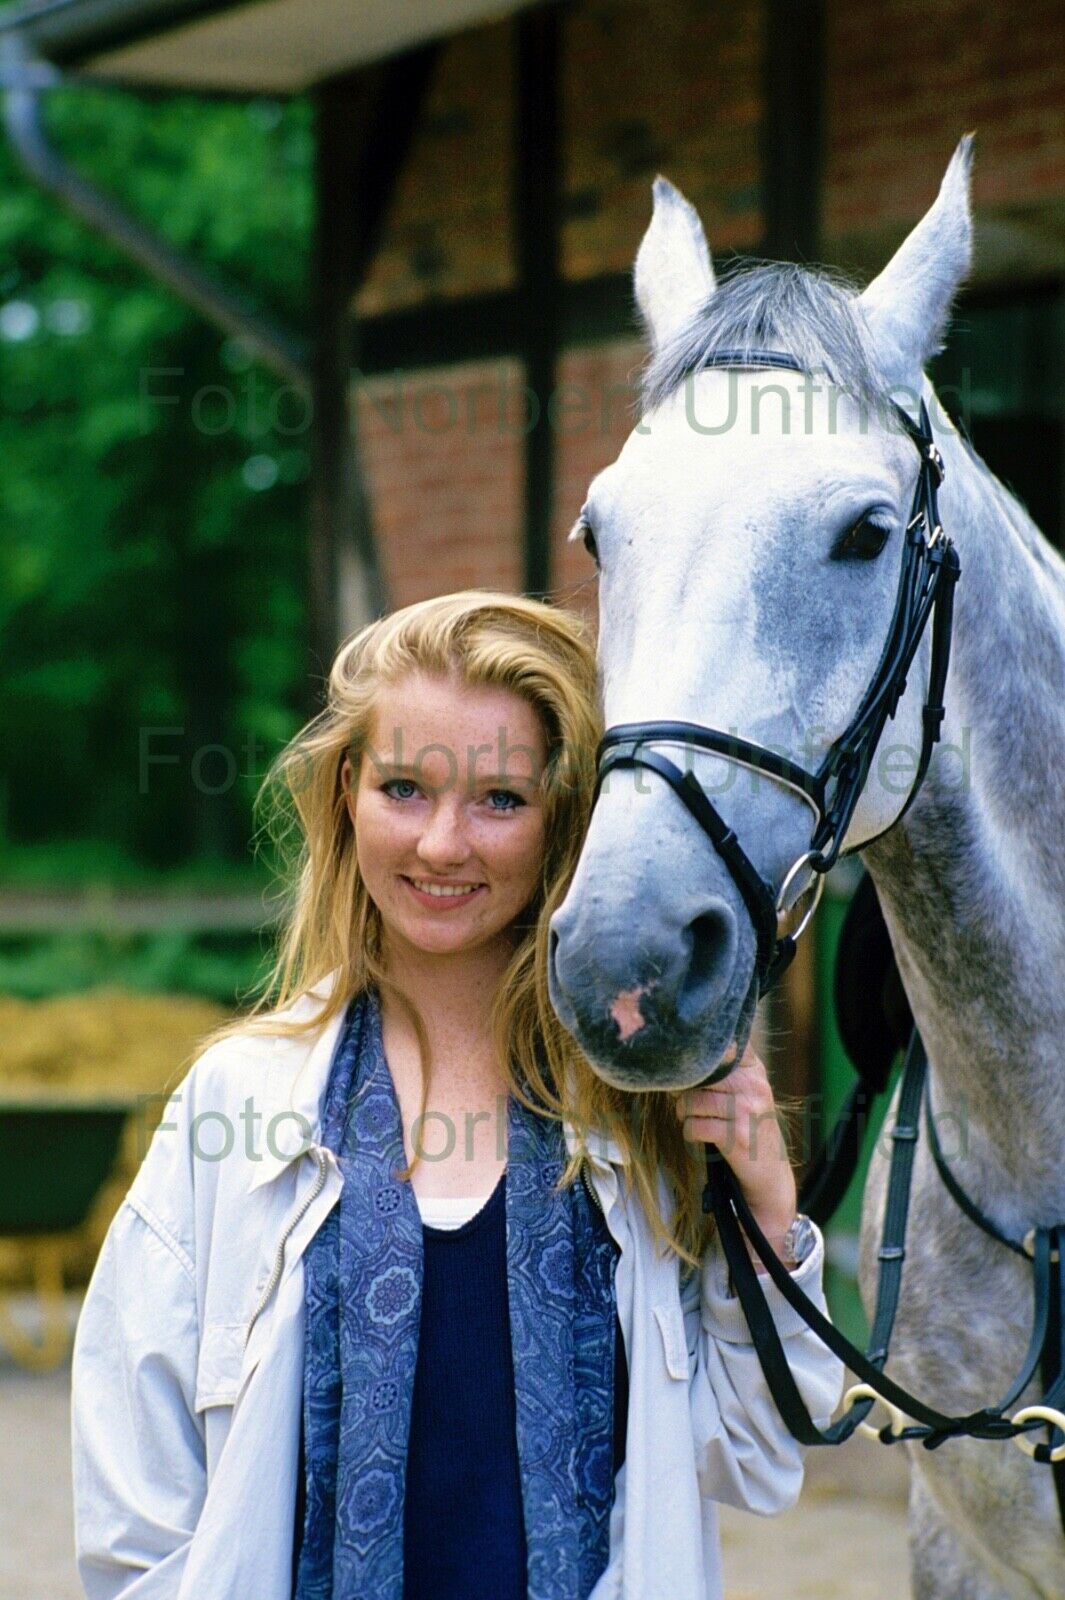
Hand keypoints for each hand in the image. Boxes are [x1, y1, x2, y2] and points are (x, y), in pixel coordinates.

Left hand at [675, 1042, 796, 1271]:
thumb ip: (723, 1072)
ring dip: (684, 1113)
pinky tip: (699, 1137)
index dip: (700, 1055)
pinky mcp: (737, 1138)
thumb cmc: (748, 1131)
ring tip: (692, 1119)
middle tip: (685, 1101)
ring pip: (692, 1100)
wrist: (770, 1178)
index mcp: (755, 1071)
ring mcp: (747, 1112)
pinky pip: (695, 1126)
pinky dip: (690, 1132)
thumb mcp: (746, 1095)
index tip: (689, 1066)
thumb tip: (679, 1055)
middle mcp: (754, 1087)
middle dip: (684, 1088)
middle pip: (700, 1073)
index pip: (724, 1045)